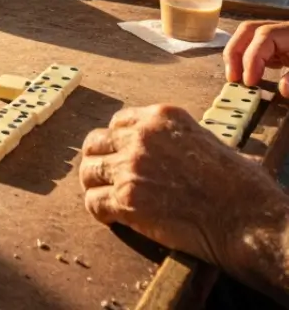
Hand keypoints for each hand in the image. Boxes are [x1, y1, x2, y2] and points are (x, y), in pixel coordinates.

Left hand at [80, 105, 287, 282]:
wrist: (247, 219)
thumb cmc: (240, 185)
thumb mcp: (206, 139)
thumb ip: (176, 138)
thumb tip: (166, 148)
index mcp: (161, 117)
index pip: (119, 122)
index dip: (117, 141)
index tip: (119, 154)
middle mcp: (141, 137)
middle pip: (96, 142)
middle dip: (99, 159)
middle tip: (105, 176)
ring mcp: (130, 166)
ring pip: (88, 170)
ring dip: (94, 184)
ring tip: (103, 196)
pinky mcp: (127, 199)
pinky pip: (94, 202)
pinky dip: (98, 211)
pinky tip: (110, 217)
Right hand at [225, 20, 288, 96]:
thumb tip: (283, 90)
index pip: (264, 36)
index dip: (253, 57)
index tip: (249, 82)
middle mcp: (280, 29)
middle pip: (248, 29)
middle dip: (235, 52)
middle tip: (232, 77)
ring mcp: (277, 35)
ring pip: (247, 35)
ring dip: (235, 54)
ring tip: (233, 76)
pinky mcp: (276, 44)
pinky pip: (252, 44)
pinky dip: (243, 57)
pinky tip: (242, 72)